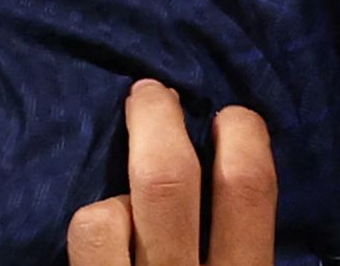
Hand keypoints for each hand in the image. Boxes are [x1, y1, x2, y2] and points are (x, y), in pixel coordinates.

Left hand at [66, 79, 275, 265]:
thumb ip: (239, 245)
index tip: (229, 117)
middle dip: (156, 118)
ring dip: (116, 191)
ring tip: (128, 186)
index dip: (243, 133)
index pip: (251, 186)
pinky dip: (96, 222)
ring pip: (112, 210)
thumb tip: (234, 171)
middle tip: (150, 93)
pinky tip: (106, 235)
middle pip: (170, 176)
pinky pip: (88, 235)